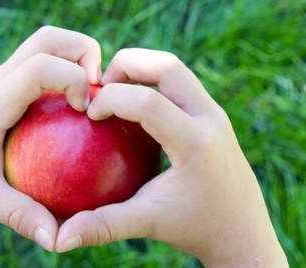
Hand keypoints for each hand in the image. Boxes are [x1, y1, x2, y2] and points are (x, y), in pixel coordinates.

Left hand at [0, 26, 101, 251]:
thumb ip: (19, 214)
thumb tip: (56, 240)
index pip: (42, 65)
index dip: (74, 79)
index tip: (84, 111)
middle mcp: (0, 76)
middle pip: (50, 37)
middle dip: (84, 53)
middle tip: (94, 94)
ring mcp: (1, 74)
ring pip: (46, 41)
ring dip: (75, 57)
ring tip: (85, 97)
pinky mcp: (3, 79)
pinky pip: (39, 60)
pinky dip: (62, 69)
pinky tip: (66, 107)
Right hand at [55, 49, 288, 266]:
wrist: (244, 231)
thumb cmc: (196, 228)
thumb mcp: (148, 224)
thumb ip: (103, 226)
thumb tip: (61, 240)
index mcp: (195, 143)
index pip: (147, 101)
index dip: (110, 98)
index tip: (90, 114)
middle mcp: (210, 118)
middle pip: (166, 66)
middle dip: (126, 64)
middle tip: (101, 88)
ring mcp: (215, 113)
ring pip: (175, 68)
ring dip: (141, 69)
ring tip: (115, 92)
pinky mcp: (213, 114)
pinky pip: (180, 82)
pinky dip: (152, 81)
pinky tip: (134, 107)